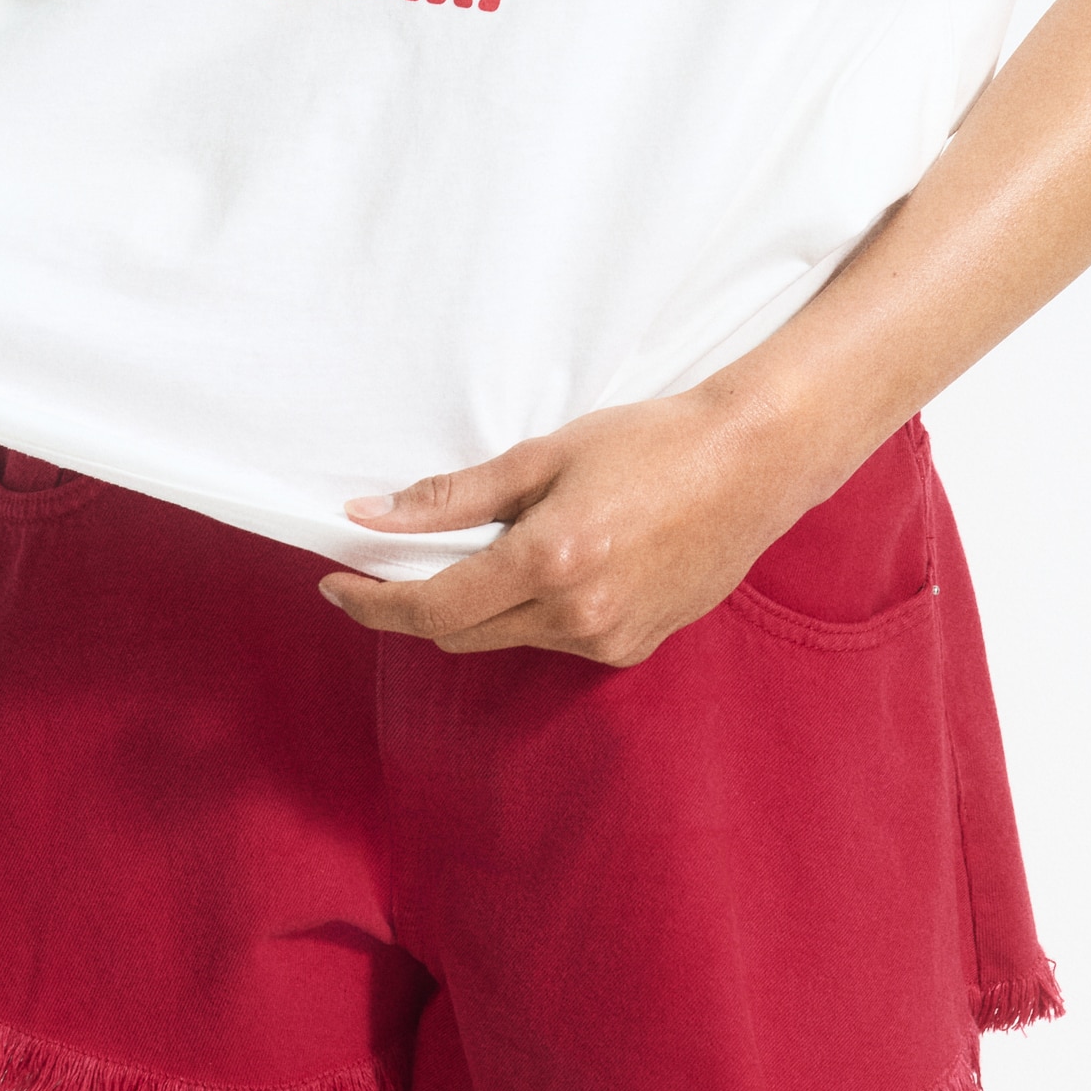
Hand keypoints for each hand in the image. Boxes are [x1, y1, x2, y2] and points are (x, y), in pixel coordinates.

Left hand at [317, 385, 836, 668]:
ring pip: (507, 637)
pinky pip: (556, 640)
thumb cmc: (652, 442)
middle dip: (418, 601)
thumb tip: (370, 516)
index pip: (430, 608)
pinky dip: (534, 610)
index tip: (337, 584)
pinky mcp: (635, 648)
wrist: (753, 464)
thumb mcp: (545, 455)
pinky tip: (561, 561)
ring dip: (483, 602)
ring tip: (511, 538)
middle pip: (459, 633)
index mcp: (548, 562)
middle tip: (396, 556)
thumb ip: (452, 496)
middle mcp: (576, 617)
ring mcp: (609, 641)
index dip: (372, 603)